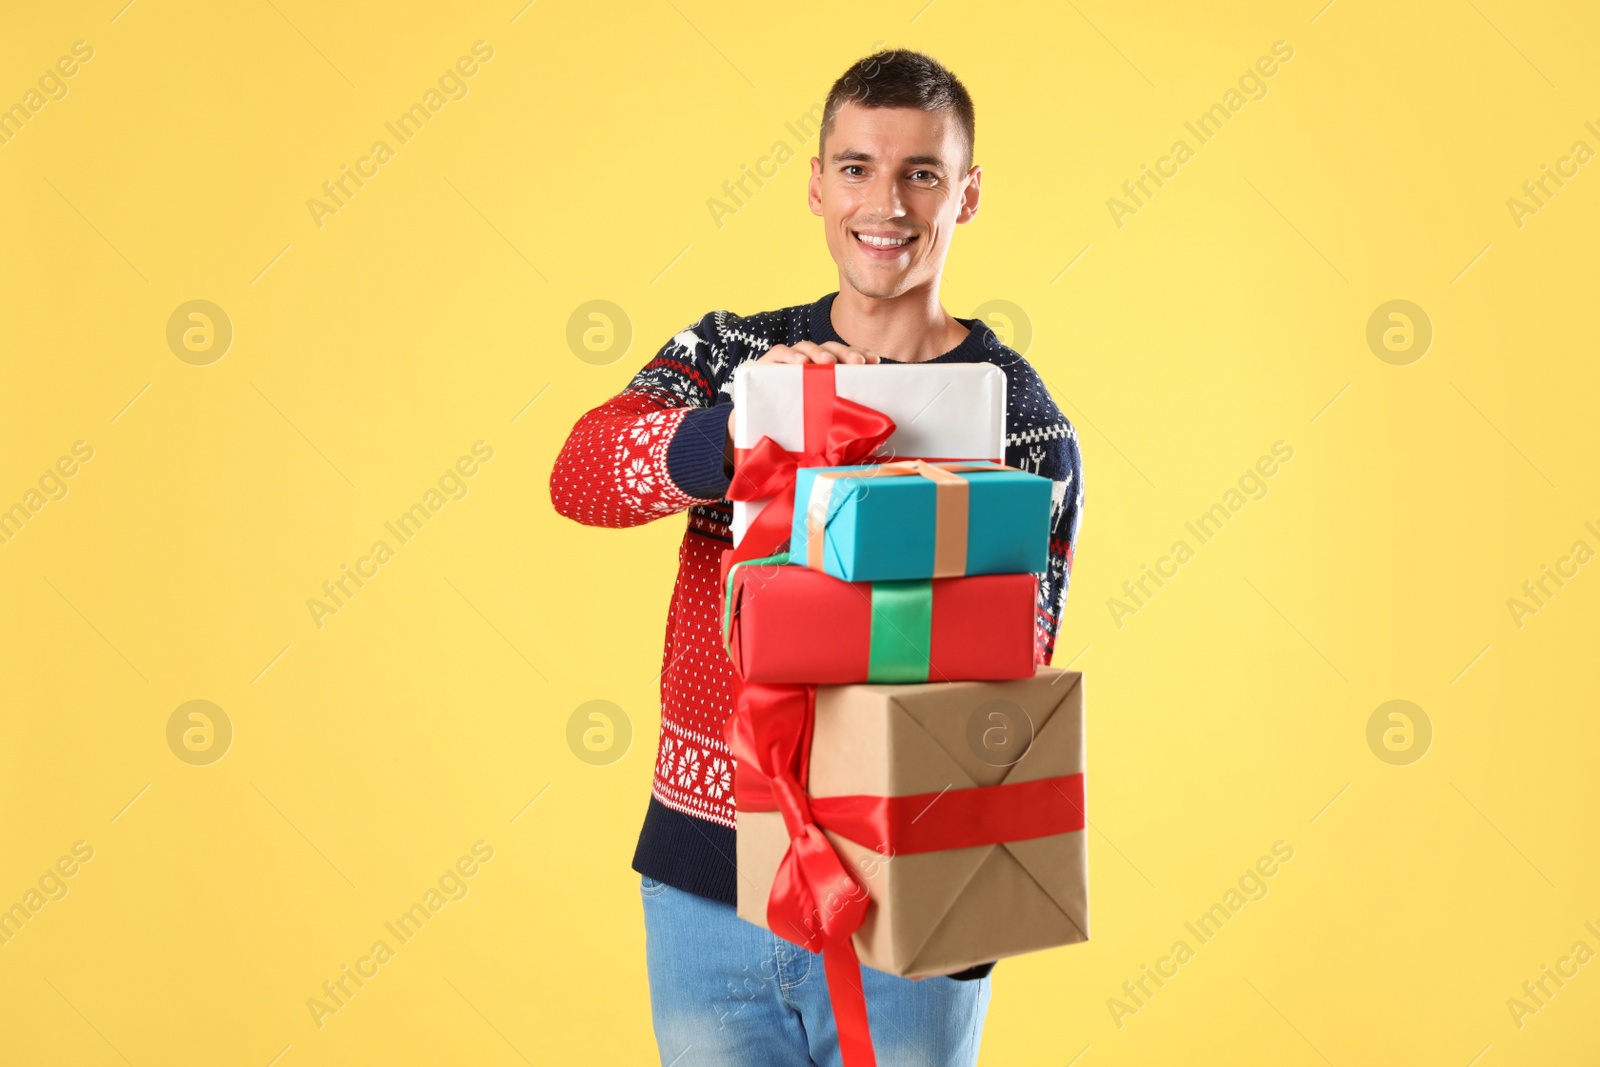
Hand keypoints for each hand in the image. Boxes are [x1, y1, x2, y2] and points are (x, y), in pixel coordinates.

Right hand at [728, 342, 879, 446]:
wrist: (750, 430)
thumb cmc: (789, 427)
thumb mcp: (816, 422)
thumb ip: (834, 418)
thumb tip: (866, 430)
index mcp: (822, 373)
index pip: (844, 358)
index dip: (860, 355)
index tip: (875, 361)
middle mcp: (806, 363)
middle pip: (829, 350)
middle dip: (845, 353)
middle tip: (858, 363)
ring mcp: (786, 362)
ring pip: (806, 347)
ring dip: (819, 353)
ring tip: (829, 362)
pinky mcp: (765, 364)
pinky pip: (779, 353)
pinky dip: (790, 356)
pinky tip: (800, 363)